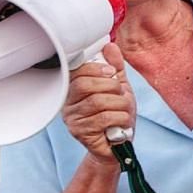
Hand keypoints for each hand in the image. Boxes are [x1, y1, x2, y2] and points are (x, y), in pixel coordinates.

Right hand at [61, 43, 134, 159]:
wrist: (120, 146)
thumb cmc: (117, 117)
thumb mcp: (119, 89)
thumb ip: (115, 68)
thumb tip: (110, 46)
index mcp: (74, 89)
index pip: (77, 71)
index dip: (97, 68)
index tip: (111, 73)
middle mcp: (68, 104)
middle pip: (85, 85)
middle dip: (111, 87)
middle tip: (120, 94)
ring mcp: (72, 119)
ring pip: (98, 101)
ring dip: (120, 104)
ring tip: (124, 110)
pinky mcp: (81, 133)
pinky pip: (104, 118)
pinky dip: (121, 118)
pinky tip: (122, 123)